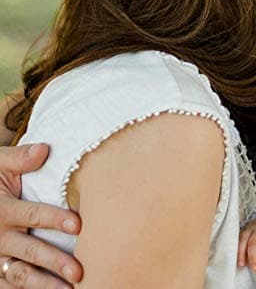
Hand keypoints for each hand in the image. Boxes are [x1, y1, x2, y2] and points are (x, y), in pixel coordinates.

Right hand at [0, 143, 81, 287]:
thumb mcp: (0, 163)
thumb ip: (21, 158)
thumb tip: (44, 149)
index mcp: (2, 209)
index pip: (33, 215)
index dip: (55, 220)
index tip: (79, 225)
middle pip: (30, 251)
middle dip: (54, 261)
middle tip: (79, 271)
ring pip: (20, 275)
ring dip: (44, 285)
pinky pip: (8, 286)